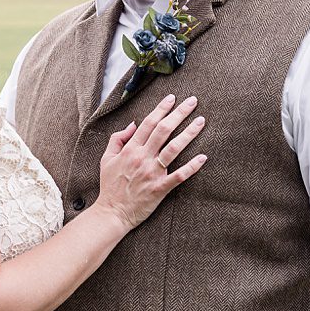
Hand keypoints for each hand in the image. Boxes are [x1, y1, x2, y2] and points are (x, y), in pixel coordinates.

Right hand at [96, 93, 205, 230]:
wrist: (112, 212)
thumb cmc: (110, 186)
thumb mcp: (106, 158)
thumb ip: (118, 139)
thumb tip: (133, 124)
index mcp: (130, 149)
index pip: (149, 123)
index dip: (162, 109)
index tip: (173, 98)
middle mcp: (142, 158)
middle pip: (163, 130)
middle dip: (179, 113)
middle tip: (193, 101)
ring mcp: (152, 173)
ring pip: (173, 148)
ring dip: (189, 133)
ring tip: (201, 121)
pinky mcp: (160, 188)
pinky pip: (179, 175)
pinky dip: (192, 166)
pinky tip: (203, 157)